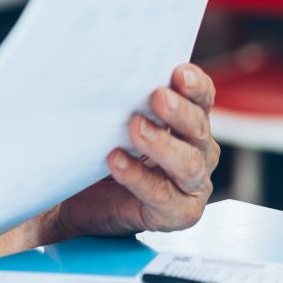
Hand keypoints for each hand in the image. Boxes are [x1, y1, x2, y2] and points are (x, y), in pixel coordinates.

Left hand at [49, 63, 219, 238]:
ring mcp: (192, 185)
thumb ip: (127, 99)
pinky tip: (116, 162)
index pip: (202, 99)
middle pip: (198, 129)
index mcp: (191, 123)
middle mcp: (200, 152)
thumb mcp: (117, 120)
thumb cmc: (105, 152)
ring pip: (188, 164)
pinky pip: (162, 195)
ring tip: (135, 128)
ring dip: (162, 144)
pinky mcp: (178, 213)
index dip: (195, 85)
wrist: (81, 202)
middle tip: (156, 96)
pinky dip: (138, 177)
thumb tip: (112, 68)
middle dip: (179, 112)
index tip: (178, 72)